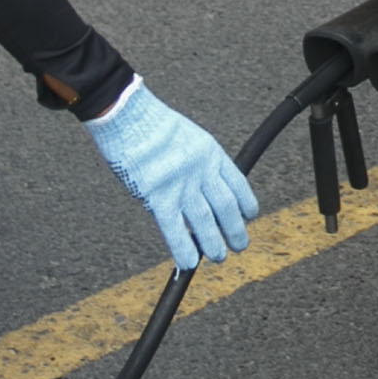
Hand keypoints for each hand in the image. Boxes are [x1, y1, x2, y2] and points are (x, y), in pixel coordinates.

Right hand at [82, 78, 257, 269]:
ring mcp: (182, 185)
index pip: (238, 184)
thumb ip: (198, 160)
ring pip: (205, 222)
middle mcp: (202, 171)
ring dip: (213, 243)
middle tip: (239, 245)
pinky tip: (189, 262)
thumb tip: (202, 183)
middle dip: (235, 230)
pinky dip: (183, 248)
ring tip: (219, 256)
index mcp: (212, 153)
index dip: (246, 203)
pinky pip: (174, 229)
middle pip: (226, 207)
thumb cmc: (152, 123)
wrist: (129, 116)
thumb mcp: (188, 135)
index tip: (248, 216)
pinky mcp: (158, 196)